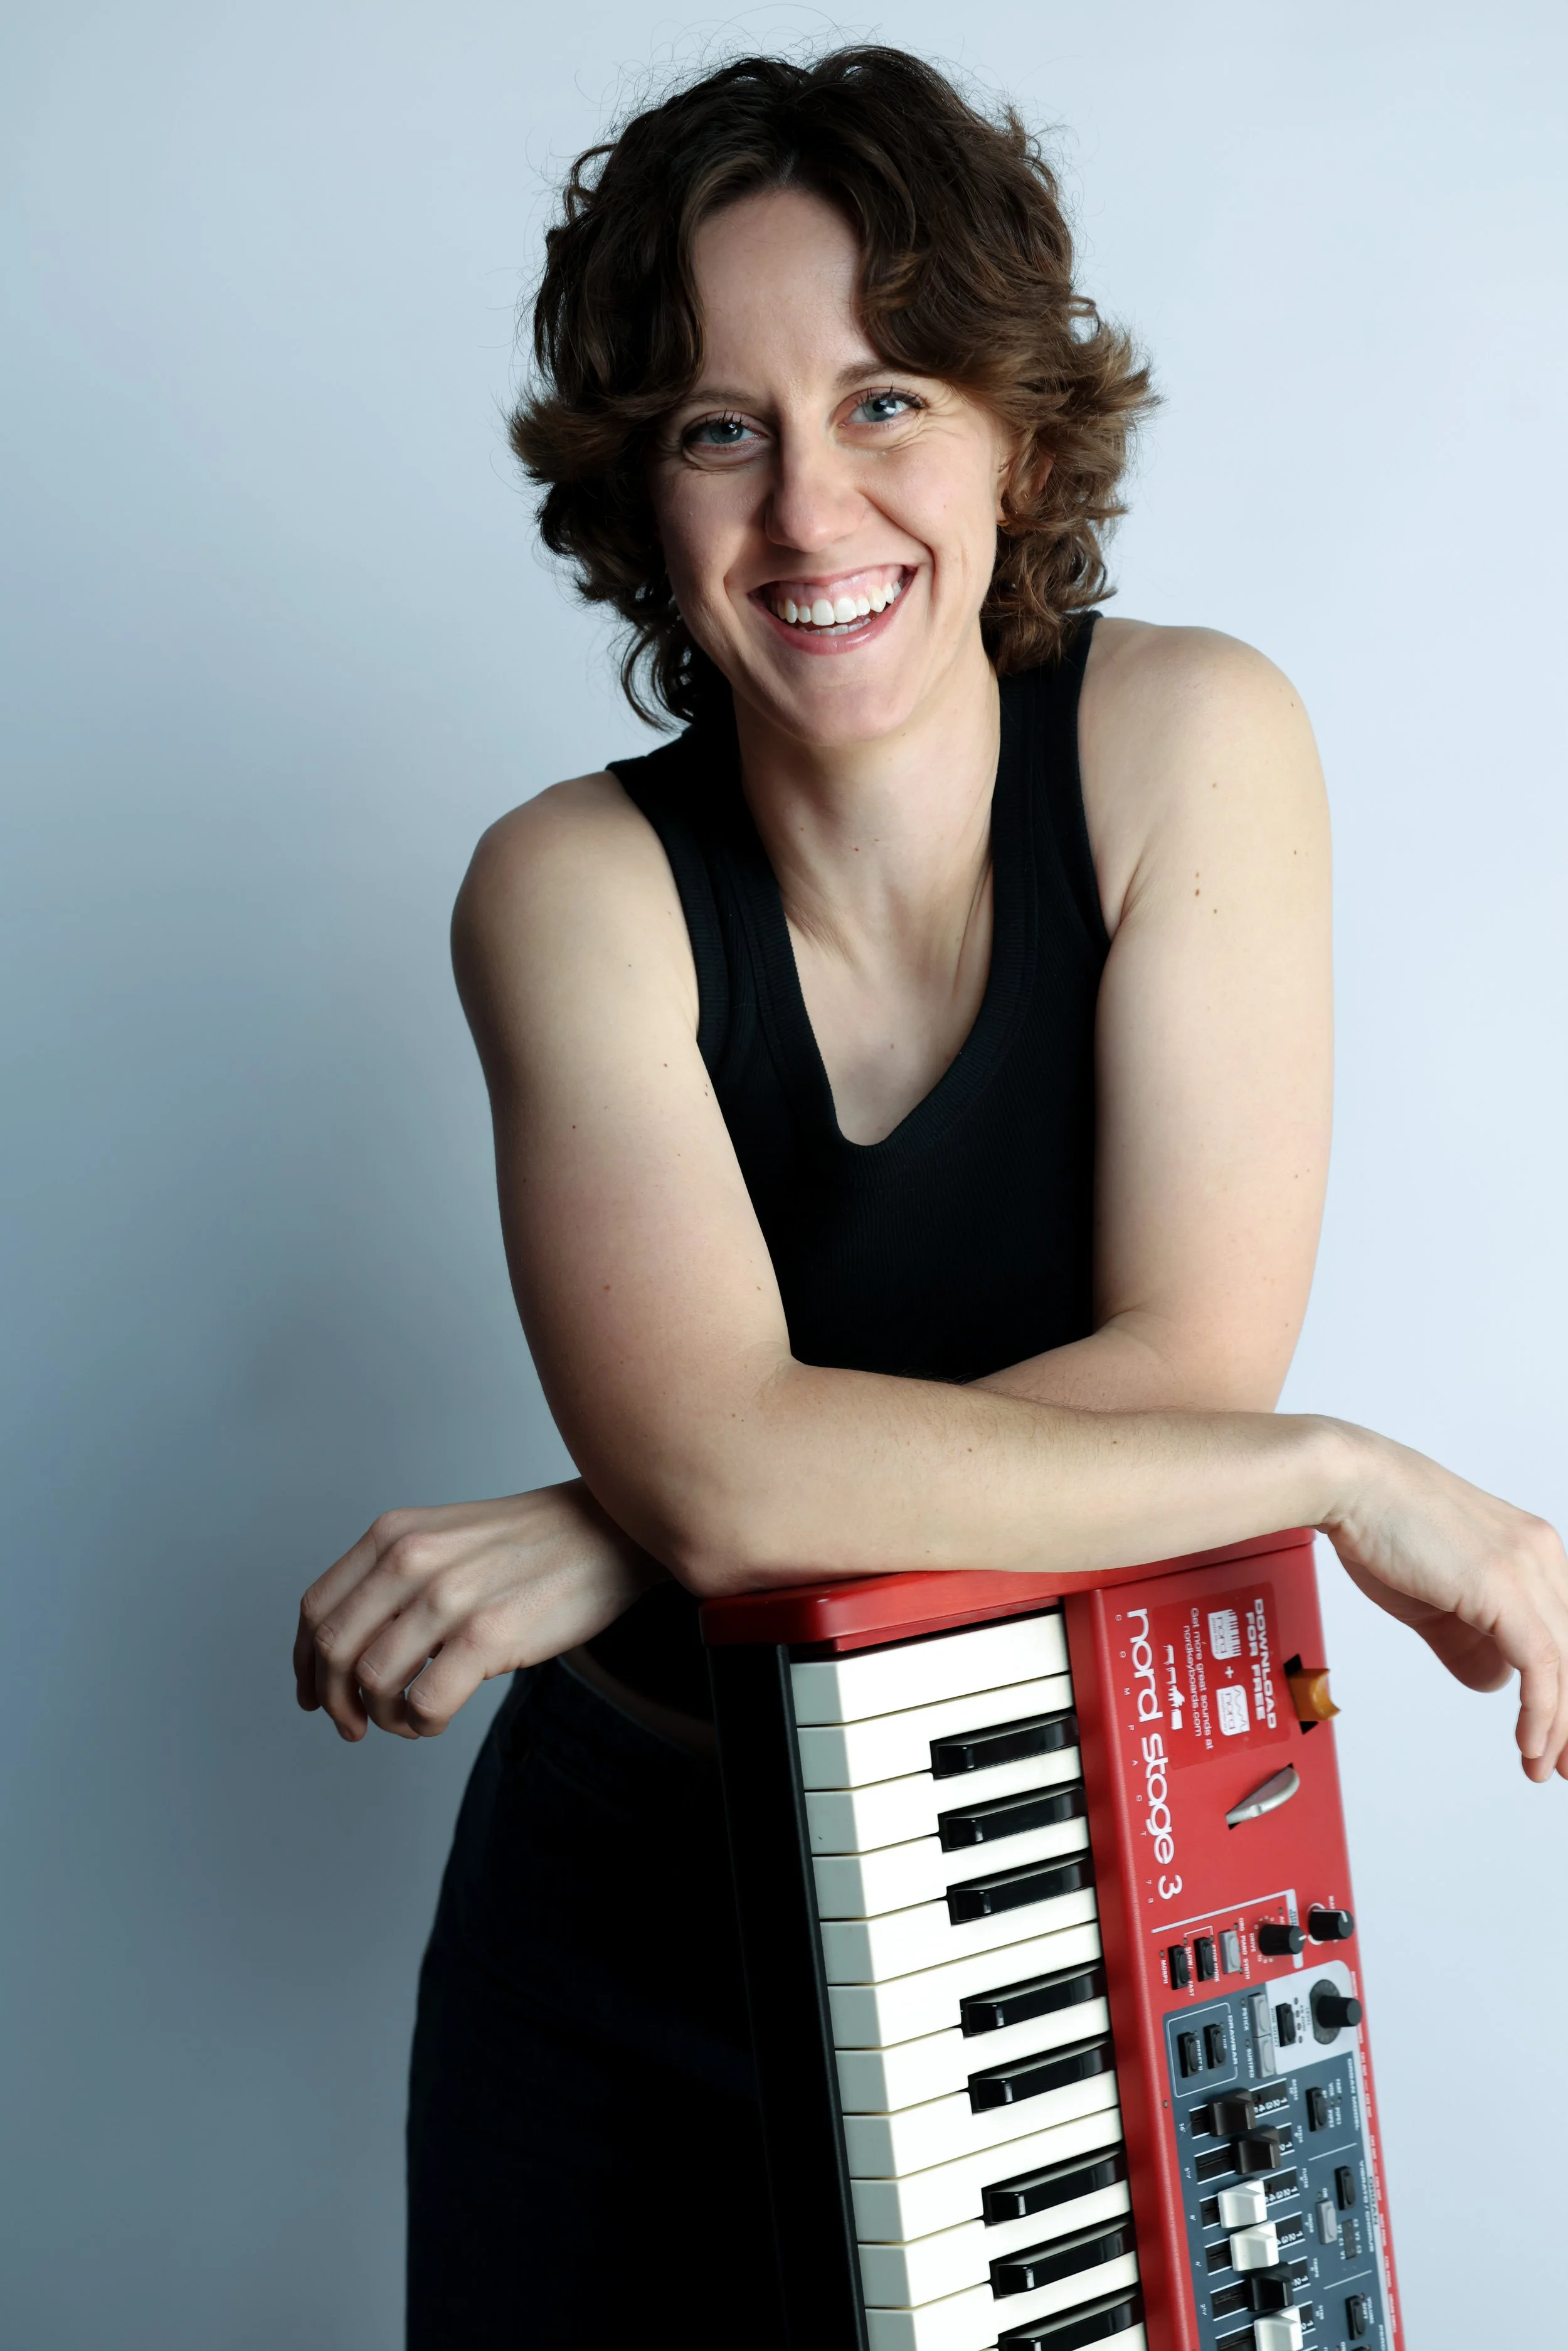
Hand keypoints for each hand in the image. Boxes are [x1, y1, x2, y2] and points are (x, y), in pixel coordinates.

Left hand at [294, 1481, 663, 1740]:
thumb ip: (395, 1578)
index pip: (315, 1610)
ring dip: (382, 1716)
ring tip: (410, 1718)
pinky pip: (423, 1703)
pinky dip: (420, 1723)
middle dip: (334, 1702)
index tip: (314, 1695)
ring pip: (372, 1682)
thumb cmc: (532, 1543)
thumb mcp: (446, 1538)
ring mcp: (449, 1597)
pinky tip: (438, 1717)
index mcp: (394, 1534)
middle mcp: (412, 1559)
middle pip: (333, 1650)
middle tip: (354, 1727)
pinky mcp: (489, 1635)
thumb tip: (349, 1650)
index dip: (305, 1665)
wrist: (610, 1532)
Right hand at [1321, 1424, 1567, 1782]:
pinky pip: (1541, 1664)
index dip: (1565, 1691)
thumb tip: (1495, 1682)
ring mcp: (1527, 1568)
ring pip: (1565, 1663)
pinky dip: (1542, 1712)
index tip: (1559, 1734)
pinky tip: (1532, 1743)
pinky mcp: (1504, 1587)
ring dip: (1559, 1726)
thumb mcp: (1433, 1597)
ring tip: (1543, 1765)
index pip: (1566, 1631)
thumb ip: (1467, 1640)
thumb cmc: (1380, 1526)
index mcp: (1531, 1549)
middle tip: (1563, 1762)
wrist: (1350, 1482)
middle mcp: (1542, 1555)